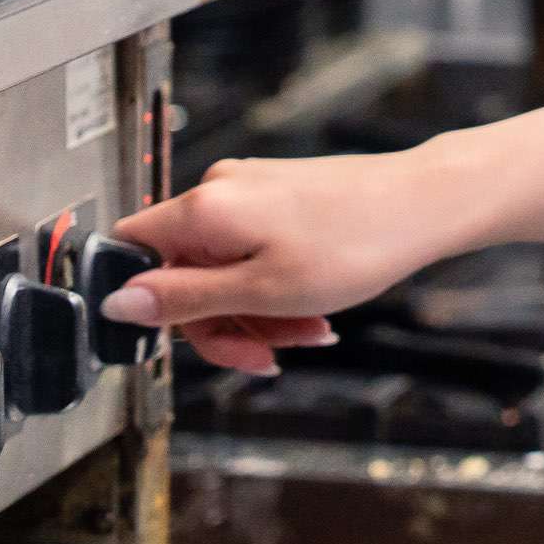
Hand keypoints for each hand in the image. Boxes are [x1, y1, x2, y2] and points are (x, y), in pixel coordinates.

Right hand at [103, 145, 477, 376]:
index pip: (130, 251)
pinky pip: (254, 254)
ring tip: (306, 331)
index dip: (148, 305)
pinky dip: (276, 289)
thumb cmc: (355, 243)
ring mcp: (251, 190)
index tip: (192, 338)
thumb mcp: (261, 291)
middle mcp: (219, 190)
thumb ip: (183, 299)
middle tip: (267, 353)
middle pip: (182, 273)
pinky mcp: (278, 196)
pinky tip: (312, 311)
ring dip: (258, 313)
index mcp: (202, 209)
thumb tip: (117, 303)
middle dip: (223, 323)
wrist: (425, 204)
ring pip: (224, 271)